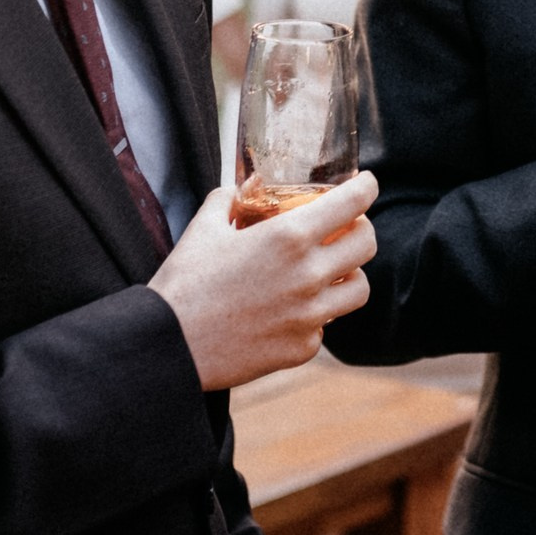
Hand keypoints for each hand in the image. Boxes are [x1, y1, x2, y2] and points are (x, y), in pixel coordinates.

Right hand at [148, 171, 377, 390]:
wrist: (168, 346)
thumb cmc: (183, 284)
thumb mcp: (204, 229)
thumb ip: (228, 201)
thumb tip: (240, 190)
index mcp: (289, 237)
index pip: (353, 203)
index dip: (366, 189)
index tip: (367, 185)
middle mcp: (309, 275)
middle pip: (367, 244)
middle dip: (361, 230)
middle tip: (346, 229)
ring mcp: (310, 316)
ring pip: (359, 289)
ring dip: (348, 276)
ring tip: (328, 272)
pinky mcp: (302, 349)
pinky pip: (324, 327)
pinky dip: (314, 317)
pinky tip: (291, 312)